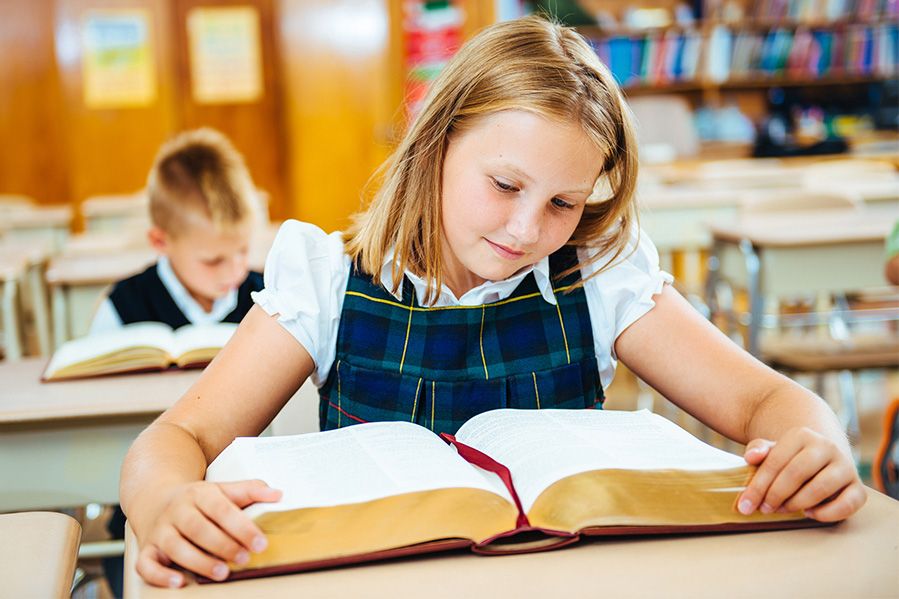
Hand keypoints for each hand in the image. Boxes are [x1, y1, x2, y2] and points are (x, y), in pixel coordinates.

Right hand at [135, 479, 281, 587]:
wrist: (154, 498)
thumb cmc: (198, 500)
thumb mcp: (223, 489)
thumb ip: (250, 491)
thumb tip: (278, 495)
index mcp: (199, 494)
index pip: (222, 509)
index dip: (242, 527)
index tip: (260, 543)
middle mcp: (177, 511)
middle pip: (199, 528)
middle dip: (223, 545)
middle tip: (245, 558)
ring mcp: (160, 531)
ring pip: (176, 547)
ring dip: (199, 561)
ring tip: (222, 572)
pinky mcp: (147, 549)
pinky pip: (147, 564)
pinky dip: (160, 576)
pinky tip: (178, 583)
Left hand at [737, 427, 865, 521]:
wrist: (822, 457)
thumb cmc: (790, 458)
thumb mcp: (772, 449)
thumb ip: (758, 449)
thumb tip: (751, 457)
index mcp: (802, 435)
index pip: (775, 461)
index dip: (758, 486)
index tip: (745, 504)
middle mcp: (826, 447)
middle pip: (796, 474)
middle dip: (775, 495)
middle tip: (764, 508)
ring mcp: (845, 466)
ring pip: (820, 489)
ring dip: (797, 504)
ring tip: (783, 509)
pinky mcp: (858, 487)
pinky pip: (848, 504)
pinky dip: (827, 513)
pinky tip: (809, 513)